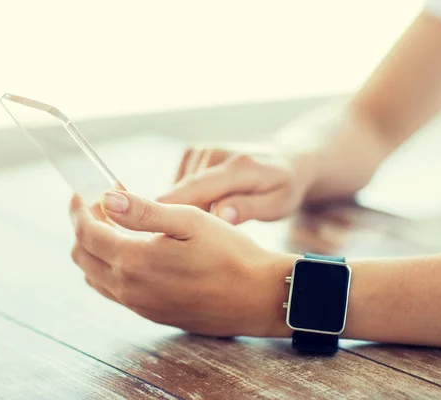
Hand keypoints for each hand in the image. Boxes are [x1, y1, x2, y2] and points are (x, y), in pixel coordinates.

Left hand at [69, 190, 293, 336]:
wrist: (258, 297)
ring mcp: (139, 305)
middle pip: (83, 255)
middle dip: (84, 226)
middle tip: (102, 205)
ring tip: (116, 225)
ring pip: (95, 275)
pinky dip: (110, 267)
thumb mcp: (190, 221)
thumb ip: (143, 211)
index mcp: (134, 261)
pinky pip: (114, 291)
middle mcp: (129, 288)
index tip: (84, 192)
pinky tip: (133, 253)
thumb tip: (107, 199)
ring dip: (96, 247)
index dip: (80, 208)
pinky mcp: (152, 314)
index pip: (86, 232)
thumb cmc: (230, 254)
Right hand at [157, 146, 311, 224]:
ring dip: (184, 212)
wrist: (287, 160)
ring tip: (203, 230)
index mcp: (240, 166)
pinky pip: (179, 184)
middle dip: (176, 218)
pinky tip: (204, 211)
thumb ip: (248, 208)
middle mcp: (217, 153)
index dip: (171, 210)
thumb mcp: (277, 205)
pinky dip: (186, 201)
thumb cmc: (284, 189)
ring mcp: (203, 150)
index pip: (197, 189)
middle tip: (176, 249)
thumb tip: (220, 216)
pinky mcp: (194, 152)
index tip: (153, 232)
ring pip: (178, 191)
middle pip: (182, 192)